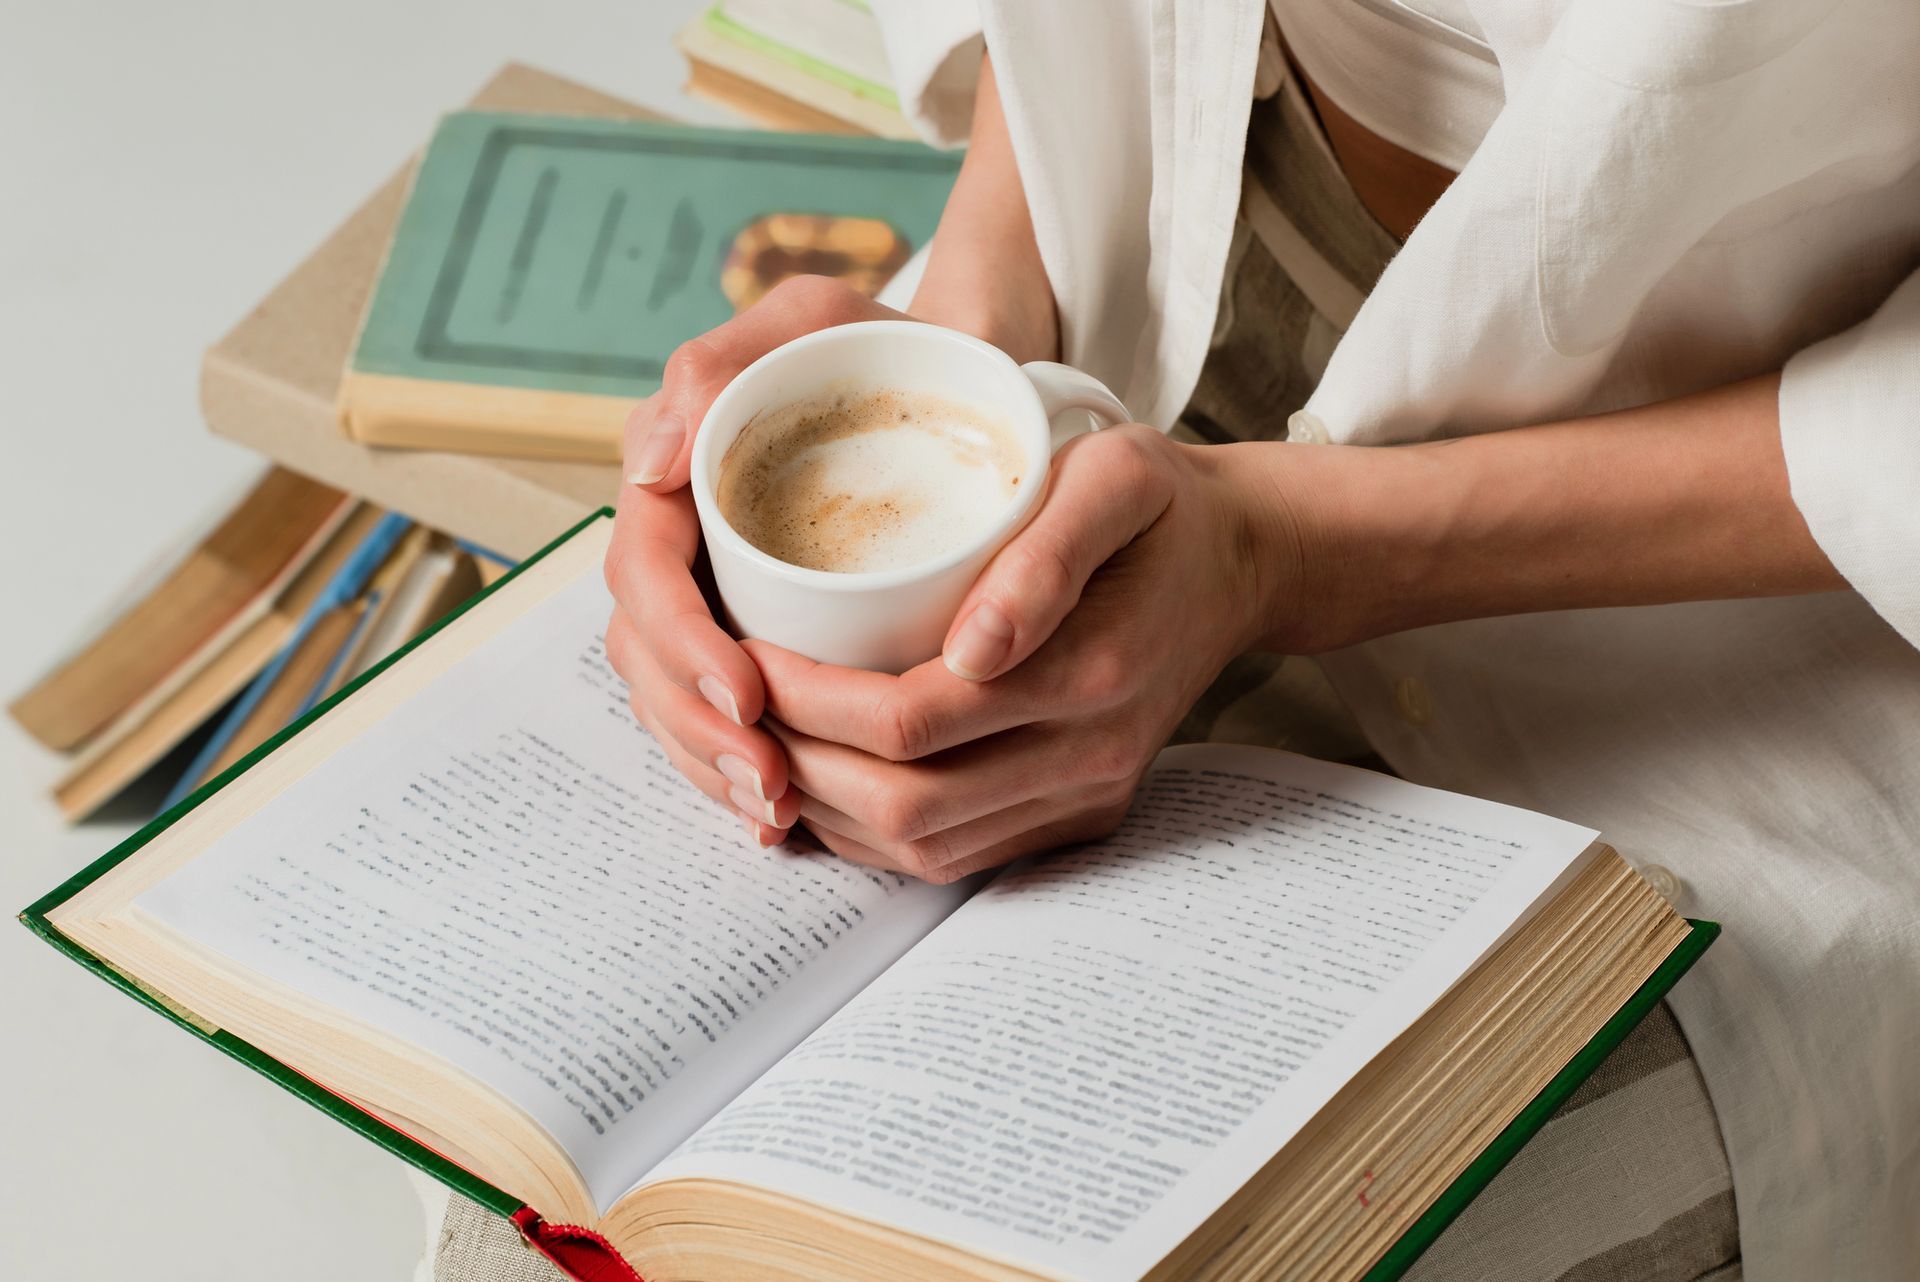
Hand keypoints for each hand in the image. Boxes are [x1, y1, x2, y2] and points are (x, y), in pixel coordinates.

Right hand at [603, 276, 909, 845]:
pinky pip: (715, 720)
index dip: (682, 642)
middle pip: (649, 657)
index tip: (748, 691)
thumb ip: (722, 362)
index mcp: (674, 484)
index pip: (644, 575)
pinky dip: (737, 772)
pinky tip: (781, 816)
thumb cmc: (882, 352)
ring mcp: (707, 601)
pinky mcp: (745, 642)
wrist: (946, 386)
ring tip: (781, 810)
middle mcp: (679, 549)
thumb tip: (647, 463)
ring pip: (674, 702)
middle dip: (700, 727)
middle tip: (772, 777)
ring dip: (715, 766)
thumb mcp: (810, 323)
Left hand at [742, 426, 1287, 881]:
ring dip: (827, 805)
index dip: (808, 699)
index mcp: (1091, 670)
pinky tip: (829, 774)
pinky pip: (955, 857)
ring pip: (921, 849)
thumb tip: (972, 648)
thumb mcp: (1116, 479)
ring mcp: (1085, 798)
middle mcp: (1089, 756)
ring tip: (768, 735)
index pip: (910, 721)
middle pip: (902, 804)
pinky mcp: (1078, 819)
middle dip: (799, 759)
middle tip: (740, 698)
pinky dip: (872, 830)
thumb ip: (1048, 553)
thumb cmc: (1159, 508)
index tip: (749, 649)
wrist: (1240, 564)